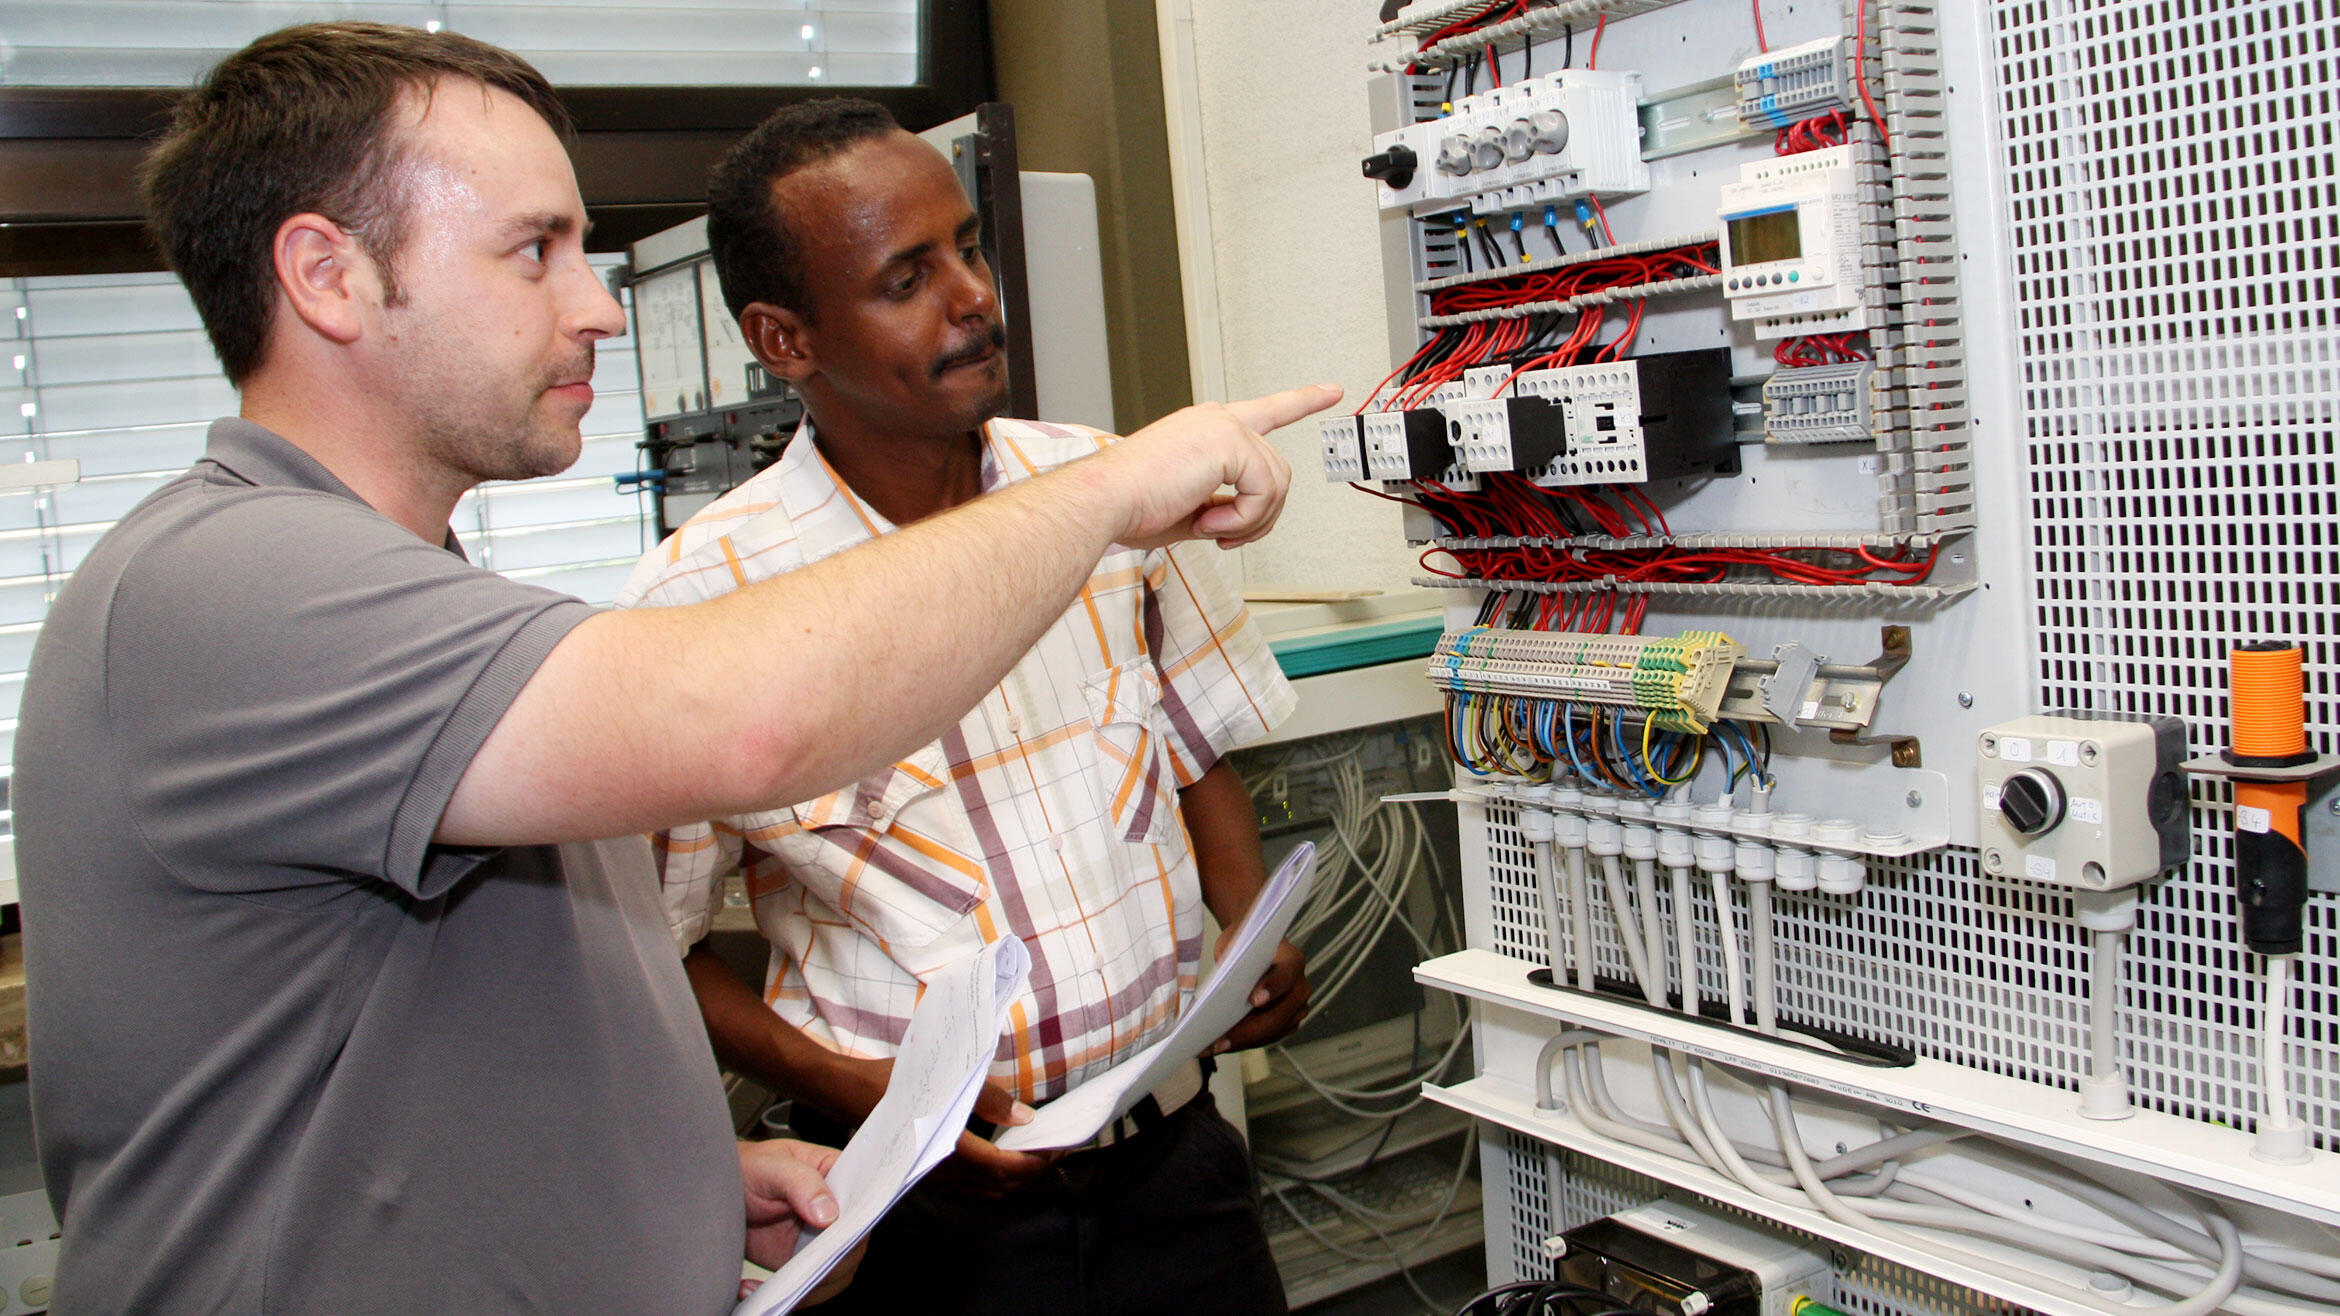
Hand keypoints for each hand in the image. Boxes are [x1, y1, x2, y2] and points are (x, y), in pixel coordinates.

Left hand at [737, 1138, 859, 1304]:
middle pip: (855, 1241)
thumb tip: (828, 1214)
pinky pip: (809, 1286)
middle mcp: (836, 1209)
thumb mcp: (770, 1166)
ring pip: (838, 1271)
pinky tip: (752, 1287)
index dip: (861, 1219)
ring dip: (810, 1286)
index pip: (866, 1197)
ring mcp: (819, 1238)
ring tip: (776, 1286)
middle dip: (833, 1261)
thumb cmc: (747, 1168)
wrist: (715, 1195)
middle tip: (804, 1269)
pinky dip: (788, 1294)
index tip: (842, 1236)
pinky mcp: (799, 1262)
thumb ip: (800, 1182)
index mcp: (837, 1175)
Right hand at [809, 1054, 1061, 1199]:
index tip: (1062, 1146)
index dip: (1038, 1162)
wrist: (842, 1091)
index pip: (1005, 1169)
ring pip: (984, 1190)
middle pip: (1000, 1186)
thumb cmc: (890, 1080)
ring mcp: (930, 1176)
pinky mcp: (923, 1172)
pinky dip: (993, 1177)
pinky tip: (1002, 1154)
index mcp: (949, 1149)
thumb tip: (1026, 1118)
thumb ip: (988, 1099)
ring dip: (1015, 1177)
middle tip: (1058, 1149)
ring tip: (1036, 1152)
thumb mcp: (943, 1079)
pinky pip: (968, 1186)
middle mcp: (941, 1172)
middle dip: (1034, 1172)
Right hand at [1085, 384, 1341, 549]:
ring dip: (1250, 521)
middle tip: (1223, 535)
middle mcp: (1217, 420)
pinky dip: (1245, 519)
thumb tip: (1242, 522)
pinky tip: (1209, 522)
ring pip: (1277, 484)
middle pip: (1277, 472)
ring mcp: (1224, 426)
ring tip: (1211, 528)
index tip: (1330, 391)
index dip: (1302, 401)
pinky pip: (1265, 491)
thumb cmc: (1130, 508)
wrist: (1104, 503)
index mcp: (1205, 429)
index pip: (1266, 410)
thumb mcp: (1190, 510)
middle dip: (1260, 516)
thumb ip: (1224, 507)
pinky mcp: (1229, 440)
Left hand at [1209, 936, 1309, 1054]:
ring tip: (1215, 1046)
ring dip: (1243, 1041)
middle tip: (1221, 1040)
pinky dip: (1244, 1042)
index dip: (1272, 988)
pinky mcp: (1287, 1024)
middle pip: (1279, 1014)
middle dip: (1248, 1030)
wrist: (1252, 950)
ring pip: (1273, 1031)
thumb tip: (1221, 992)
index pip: (1286, 975)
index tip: (1254, 1000)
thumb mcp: (1234, 943)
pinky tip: (1222, 1044)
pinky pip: (1267, 1038)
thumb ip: (1233, 960)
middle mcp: (1300, 987)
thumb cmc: (1243, 945)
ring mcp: (1296, 1008)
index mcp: (1292, 960)